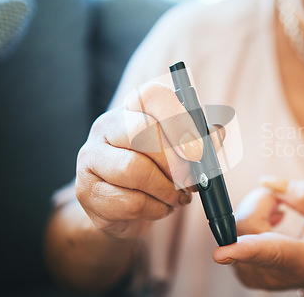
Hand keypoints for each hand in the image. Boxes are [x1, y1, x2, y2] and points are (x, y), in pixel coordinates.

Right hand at [76, 82, 223, 238]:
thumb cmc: (159, 171)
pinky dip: (156, 209)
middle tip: (191, 181)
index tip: (197, 148)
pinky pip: (130, 202)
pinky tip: (161, 207)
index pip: (152, 95)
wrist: (123, 208)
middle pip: (143, 132)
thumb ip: (202, 140)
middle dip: (176, 162)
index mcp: (133, 108)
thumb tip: (218, 133)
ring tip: (177, 197)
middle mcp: (106, 126)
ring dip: (167, 190)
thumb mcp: (183, 152)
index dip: (178, 118)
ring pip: (134, 170)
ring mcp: (90, 158)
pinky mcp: (85, 191)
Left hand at [212, 179, 303, 296]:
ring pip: (236, 227)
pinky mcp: (243, 272)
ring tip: (280, 216)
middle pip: (246, 225)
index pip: (270, 254)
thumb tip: (267, 183)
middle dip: (262, 201)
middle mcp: (272, 272)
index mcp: (301, 260)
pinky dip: (251, 221)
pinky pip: (234, 233)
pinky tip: (270, 226)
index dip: (244, 250)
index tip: (220, 253)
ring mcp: (254, 275)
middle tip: (283, 202)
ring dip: (257, 210)